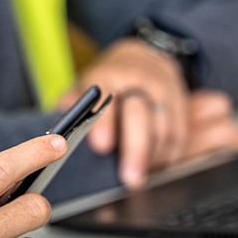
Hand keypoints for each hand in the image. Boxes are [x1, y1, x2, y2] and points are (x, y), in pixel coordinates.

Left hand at [59, 39, 237, 187]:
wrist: (143, 57)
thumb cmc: (107, 82)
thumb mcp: (82, 87)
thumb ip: (70, 109)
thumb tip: (57, 135)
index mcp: (107, 76)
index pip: (106, 98)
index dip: (105, 123)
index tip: (101, 147)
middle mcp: (138, 79)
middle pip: (140, 115)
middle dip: (136, 150)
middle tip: (130, 179)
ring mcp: (163, 88)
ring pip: (163, 128)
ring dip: (153, 158)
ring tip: (138, 178)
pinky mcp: (181, 101)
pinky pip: (179, 133)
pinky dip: (169, 155)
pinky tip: (155, 166)